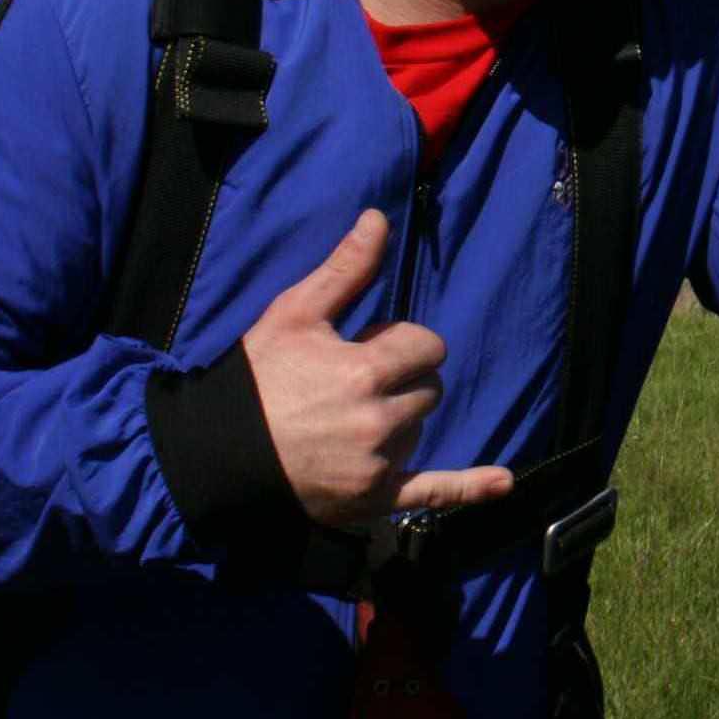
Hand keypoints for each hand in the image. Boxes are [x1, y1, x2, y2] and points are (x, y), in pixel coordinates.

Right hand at [240, 210, 510, 525]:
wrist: (214, 455)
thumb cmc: (254, 379)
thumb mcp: (294, 314)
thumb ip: (345, 270)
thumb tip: (378, 219)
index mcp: (366, 370)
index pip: (426, 344)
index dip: (397, 343)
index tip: (361, 350)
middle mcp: (380, 419)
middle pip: (430, 386)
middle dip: (402, 379)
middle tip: (350, 386)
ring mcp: (380, 463)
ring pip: (422, 426)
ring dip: (402, 418)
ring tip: (348, 421)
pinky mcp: (376, 499)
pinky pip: (434, 492)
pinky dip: (470, 487)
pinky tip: (503, 481)